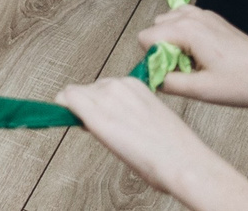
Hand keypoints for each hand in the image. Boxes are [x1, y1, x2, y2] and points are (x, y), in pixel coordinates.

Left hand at [56, 78, 247, 209]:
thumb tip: (109, 116)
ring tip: (99, 134)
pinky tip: (71, 122)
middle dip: (86, 107)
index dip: (97, 105)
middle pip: (85, 91)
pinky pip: (66, 100)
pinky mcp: (95, 114)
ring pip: (73, 95)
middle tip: (102, 131)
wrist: (184, 163)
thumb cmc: (173, 150)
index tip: (105, 120)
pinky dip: (63, 110)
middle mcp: (117, 84)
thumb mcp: (150, 119)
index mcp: (134, 84)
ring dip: (77, 111)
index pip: (100, 88)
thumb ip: (127, 112)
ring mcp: (105, 97)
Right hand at [140, 6, 247, 109]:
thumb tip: (149, 77)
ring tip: (195, 63)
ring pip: (168, 22)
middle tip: (188, 71)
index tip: (175, 75)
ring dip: (173, 42)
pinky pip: (184, 21)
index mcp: (187, 30)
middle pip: (155, 28)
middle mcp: (192, 15)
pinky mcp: (214, 19)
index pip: (145, 38)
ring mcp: (205, 14)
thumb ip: (166, 83)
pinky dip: (185, 35)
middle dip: (164, 49)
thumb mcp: (201, 91)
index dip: (154, 59)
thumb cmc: (244, 84)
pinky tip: (203, 55)